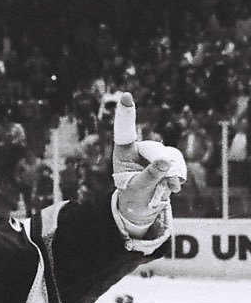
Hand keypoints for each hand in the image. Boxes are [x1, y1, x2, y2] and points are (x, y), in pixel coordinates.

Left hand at [111, 93, 184, 227]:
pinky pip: (178, 160)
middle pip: (155, 149)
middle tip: (162, 185)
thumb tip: (166, 161)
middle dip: (161, 167)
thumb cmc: (133, 196)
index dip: (126, 113)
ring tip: (166, 188)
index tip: (126, 96)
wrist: (142, 206)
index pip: (124, 131)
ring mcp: (153, 153)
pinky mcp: (167, 158)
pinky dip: (179, 174)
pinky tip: (173, 186)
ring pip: (169, 155)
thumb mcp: (138, 188)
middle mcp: (138, 149)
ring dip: (171, 174)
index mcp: (123, 153)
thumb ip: (152, 174)